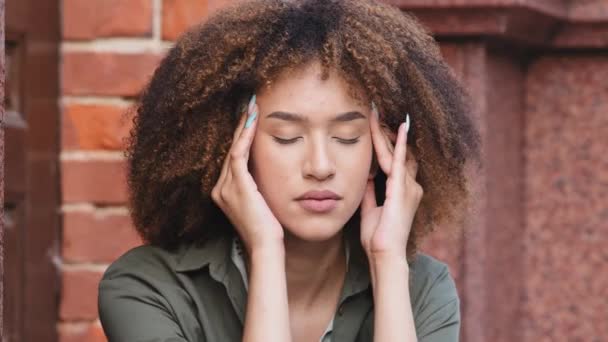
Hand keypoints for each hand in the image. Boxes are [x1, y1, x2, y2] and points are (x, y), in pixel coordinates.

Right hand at [211, 95, 283, 253]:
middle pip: (230, 149)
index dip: (241, 136)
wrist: (265, 247)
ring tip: (251, 106)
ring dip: (243, 126)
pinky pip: (238, 155)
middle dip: (240, 126)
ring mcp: (225, 187)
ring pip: (233, 148)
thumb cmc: (269, 229)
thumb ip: (259, 188)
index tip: (251, 117)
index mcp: (224, 192)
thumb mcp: (262, 204)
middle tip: (249, 103)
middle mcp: (220, 188)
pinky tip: (253, 122)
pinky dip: (245, 137)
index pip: (233, 157)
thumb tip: (270, 173)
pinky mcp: (236, 186)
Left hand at [360, 104, 422, 259]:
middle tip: (376, 114)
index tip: (377, 128)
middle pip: (399, 153)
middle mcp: (410, 186)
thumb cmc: (378, 237)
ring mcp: (408, 186)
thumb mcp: (371, 208)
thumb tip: (366, 176)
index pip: (395, 161)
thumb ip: (371, 192)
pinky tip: (399, 128)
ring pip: (396, 153)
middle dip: (387, 134)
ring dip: (386, 134)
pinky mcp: (401, 188)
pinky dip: (398, 144)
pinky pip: (399, 161)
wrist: (384, 253)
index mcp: (403, 191)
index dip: (388, 144)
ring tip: (376, 115)